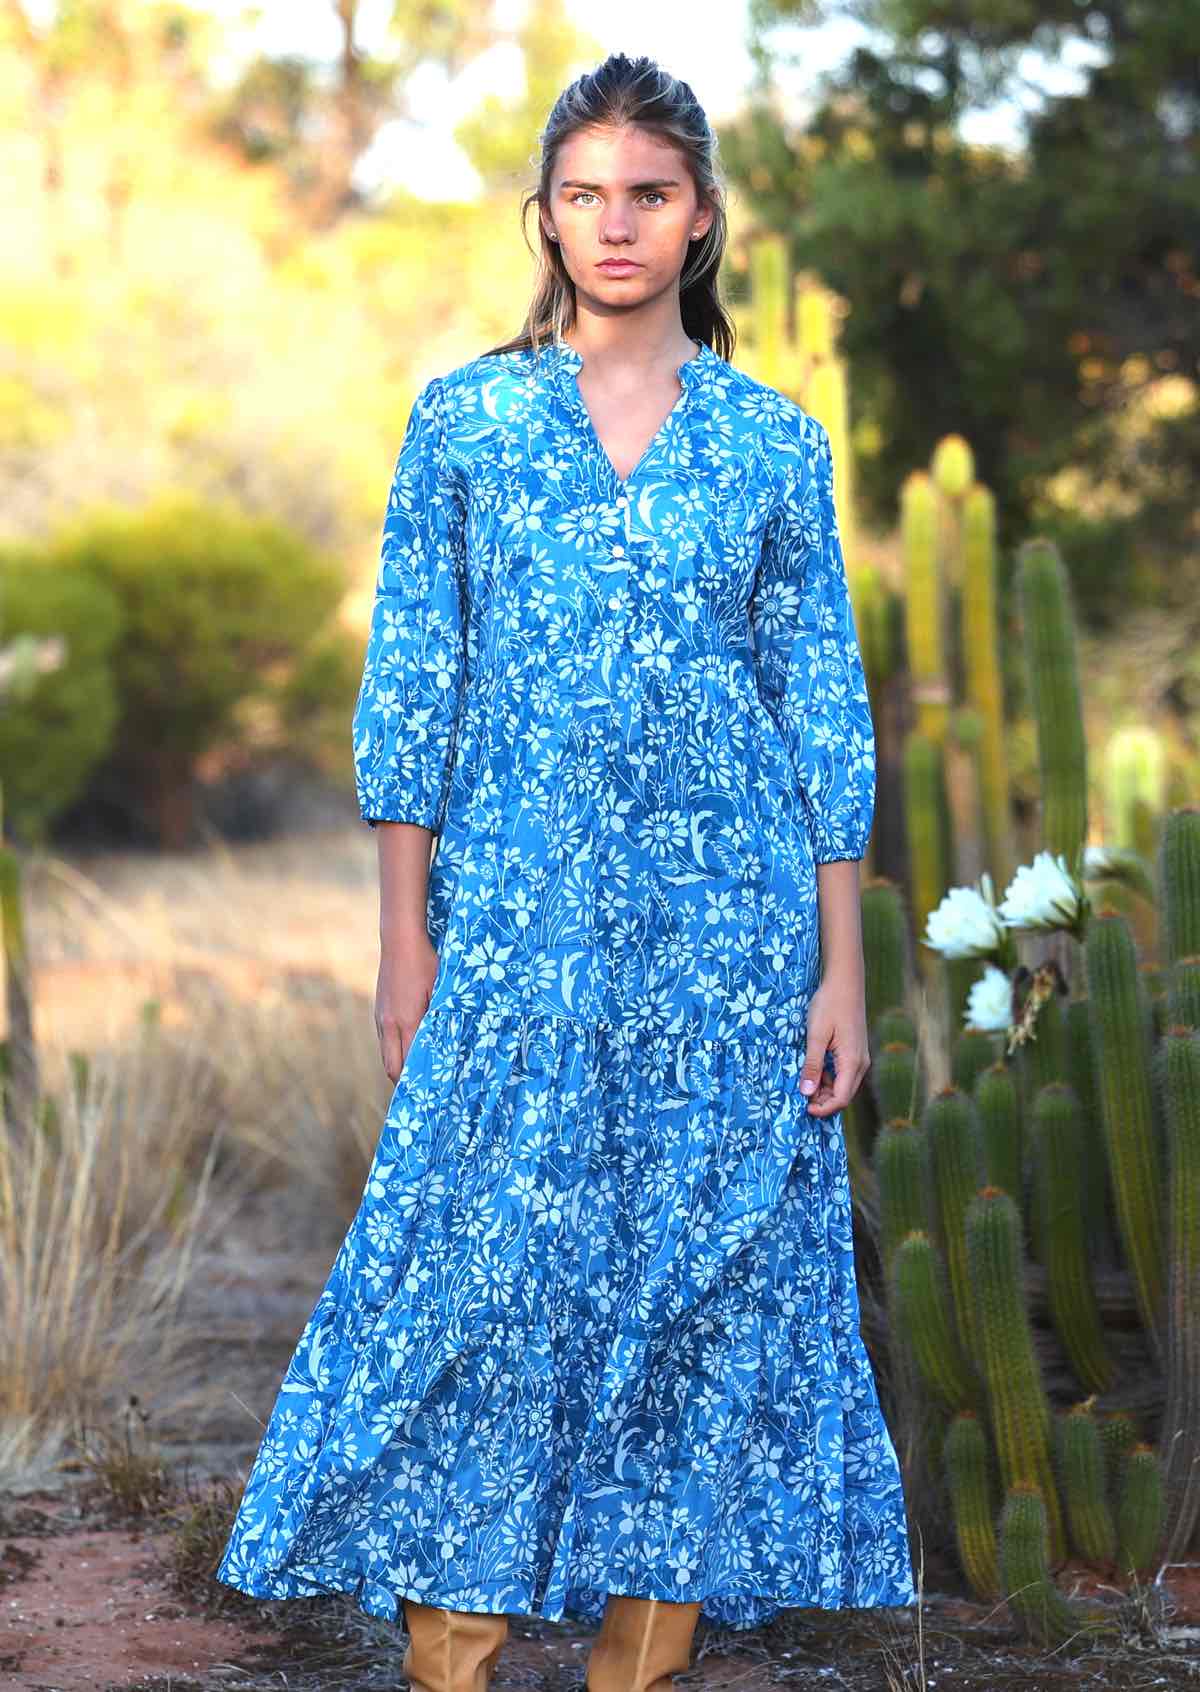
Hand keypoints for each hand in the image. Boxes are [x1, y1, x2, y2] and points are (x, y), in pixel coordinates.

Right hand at [375, 929, 439, 1082]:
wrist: (399, 940)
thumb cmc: (425, 962)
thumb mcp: (440, 989)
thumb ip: (441, 1017)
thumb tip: (448, 1041)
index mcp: (406, 1021)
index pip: (408, 1064)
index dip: (417, 1081)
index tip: (430, 1092)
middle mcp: (389, 1024)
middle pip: (391, 1067)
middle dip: (404, 1082)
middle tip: (421, 1091)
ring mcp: (381, 1017)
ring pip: (385, 1054)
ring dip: (398, 1066)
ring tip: (416, 1074)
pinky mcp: (378, 1011)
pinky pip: (384, 1041)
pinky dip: (394, 1050)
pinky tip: (408, 1048)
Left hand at [799, 975, 870, 1116]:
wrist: (845, 982)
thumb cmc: (829, 1005)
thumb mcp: (816, 1035)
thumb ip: (812, 1065)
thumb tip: (806, 1093)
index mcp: (852, 1062)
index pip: (841, 1098)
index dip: (823, 1109)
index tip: (803, 1108)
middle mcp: (860, 1063)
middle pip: (844, 1095)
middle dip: (823, 1101)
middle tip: (800, 1096)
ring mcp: (860, 1057)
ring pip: (844, 1085)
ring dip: (825, 1090)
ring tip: (805, 1082)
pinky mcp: (855, 1051)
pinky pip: (844, 1074)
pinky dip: (829, 1078)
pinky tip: (814, 1069)